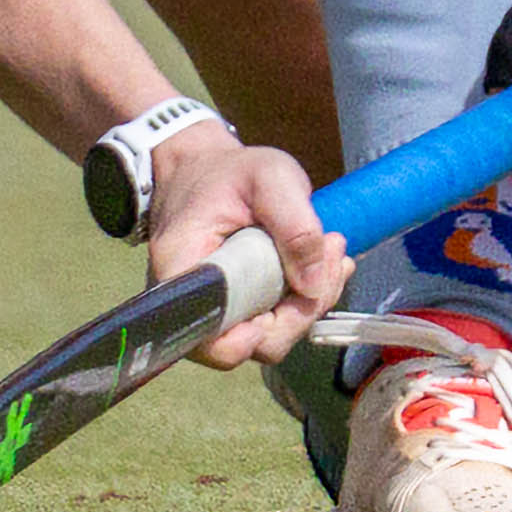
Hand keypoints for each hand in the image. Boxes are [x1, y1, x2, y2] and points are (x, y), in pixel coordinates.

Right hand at [137, 125, 346, 368]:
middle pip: (248, 342)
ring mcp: (214, 308)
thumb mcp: (271, 176)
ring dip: (310, 302)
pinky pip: (272, 321)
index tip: (287, 302)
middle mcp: (189, 300)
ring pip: (268, 335)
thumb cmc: (229, 172)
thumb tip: (312, 286)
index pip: (208, 337)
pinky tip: (322, 264)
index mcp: (181, 267)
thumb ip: (296, 226)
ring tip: (330, 251)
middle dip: (300, 311)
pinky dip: (304, 299)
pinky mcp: (236, 307)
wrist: (206, 168)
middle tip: (330, 258)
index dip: (250, 338)